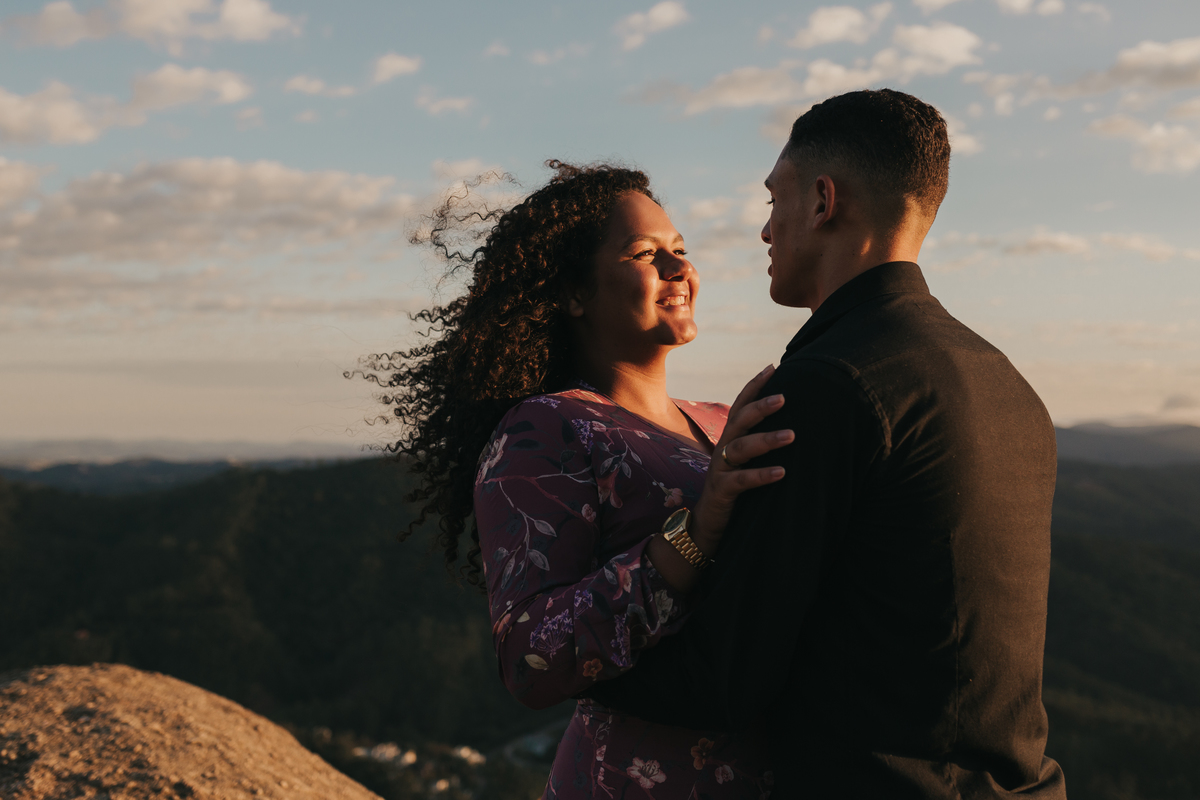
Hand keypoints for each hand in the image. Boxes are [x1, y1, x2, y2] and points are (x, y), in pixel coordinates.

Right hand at [645, 364, 790, 591]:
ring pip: (741, 448)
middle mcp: (723, 449)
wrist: (706, 525)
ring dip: (767, 440)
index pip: (740, 405)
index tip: (773, 367)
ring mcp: (720, 470)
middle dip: (761, 407)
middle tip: (785, 397)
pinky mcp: (722, 492)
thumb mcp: (743, 463)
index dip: (754, 386)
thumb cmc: (732, 490)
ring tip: (792, 435)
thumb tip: (793, 423)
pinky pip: (741, 481)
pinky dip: (761, 476)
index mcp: (729, 439)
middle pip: (740, 421)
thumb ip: (758, 443)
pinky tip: (782, 473)